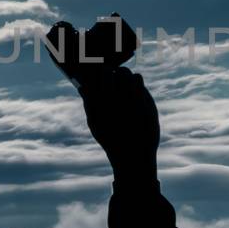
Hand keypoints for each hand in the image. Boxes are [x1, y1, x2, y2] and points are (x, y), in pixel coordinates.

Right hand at [78, 67, 159, 182]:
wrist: (132, 156)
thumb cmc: (110, 139)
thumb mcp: (94, 124)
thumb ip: (88, 103)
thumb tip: (82, 85)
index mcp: (99, 104)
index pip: (98, 75)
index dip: (100, 72)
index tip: (101, 76)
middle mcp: (115, 100)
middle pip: (114, 71)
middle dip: (115, 72)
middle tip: (115, 76)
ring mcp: (132, 101)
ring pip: (129, 74)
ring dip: (127, 76)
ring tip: (126, 84)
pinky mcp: (145, 103)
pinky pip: (139, 81)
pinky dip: (137, 83)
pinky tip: (135, 91)